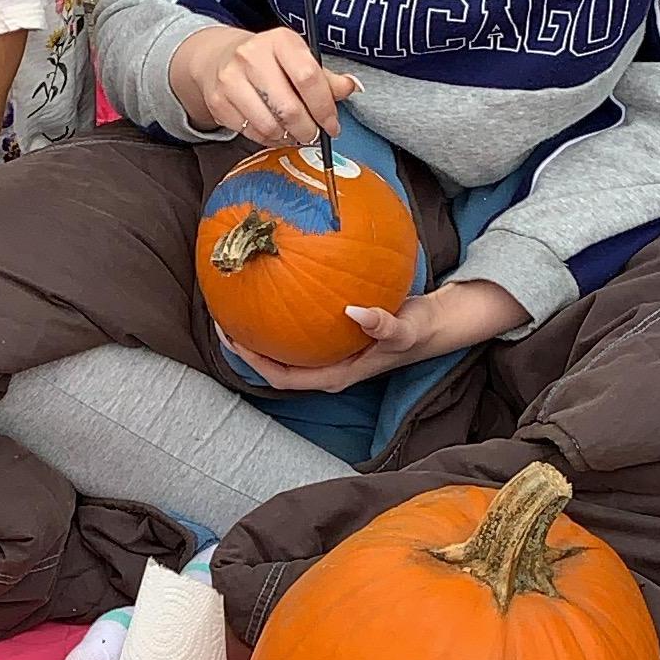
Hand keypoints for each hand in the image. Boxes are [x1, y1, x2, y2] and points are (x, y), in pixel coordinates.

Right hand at [170, 21, 356, 152]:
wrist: (218, 58)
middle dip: (307, 129)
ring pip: (269, 125)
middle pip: (289, 107)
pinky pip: (251, 132)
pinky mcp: (218, 101)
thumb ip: (326, 77)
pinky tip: (275, 132)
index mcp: (280, 40)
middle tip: (314, 134)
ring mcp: (231, 79)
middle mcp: (252, 56)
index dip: (324, 107)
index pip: (308, 77)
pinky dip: (268, 139)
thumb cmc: (267, 60)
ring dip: (288, 137)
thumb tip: (352, 86)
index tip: (332, 125)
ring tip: (295, 134)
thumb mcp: (297, 58)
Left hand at [230, 275, 530, 393]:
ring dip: (260, 330)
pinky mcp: (334, 337)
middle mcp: (327, 368)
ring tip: (236, 302)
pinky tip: (273, 283)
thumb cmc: (420, 330)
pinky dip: (282, 311)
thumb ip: (383, 325)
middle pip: (273, 364)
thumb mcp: (405, 328)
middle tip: (221, 316)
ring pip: (284, 347)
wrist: (438, 323)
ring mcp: (330, 354)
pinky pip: (299, 327)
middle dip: (245, 346)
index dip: (252, 361)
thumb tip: (355, 312)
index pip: (281, 377)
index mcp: (336, 375)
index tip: (231, 336)